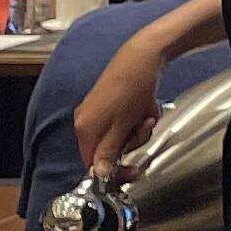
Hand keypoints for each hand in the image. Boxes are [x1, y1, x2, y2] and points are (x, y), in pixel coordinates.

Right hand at [74, 27, 172, 175]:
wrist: (142, 56)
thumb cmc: (132, 89)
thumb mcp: (123, 126)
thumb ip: (109, 151)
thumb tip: (99, 174)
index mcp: (84, 129)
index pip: (93, 163)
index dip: (114, 169)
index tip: (134, 170)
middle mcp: (86, 121)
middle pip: (109, 149)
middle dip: (132, 140)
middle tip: (145, 125)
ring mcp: (97, 111)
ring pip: (121, 134)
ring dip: (139, 128)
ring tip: (147, 112)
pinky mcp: (109, 102)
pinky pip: (125, 121)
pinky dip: (138, 117)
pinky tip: (146, 105)